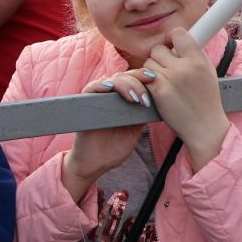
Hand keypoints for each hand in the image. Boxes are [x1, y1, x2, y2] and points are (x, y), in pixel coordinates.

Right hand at [61, 73, 149, 202]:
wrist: (95, 164)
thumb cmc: (113, 149)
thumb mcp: (134, 130)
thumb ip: (141, 115)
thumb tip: (157, 100)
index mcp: (121, 101)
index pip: (132, 80)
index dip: (143, 77)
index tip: (155, 79)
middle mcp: (108, 96)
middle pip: (123, 76)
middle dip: (137, 81)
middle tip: (145, 98)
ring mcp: (96, 99)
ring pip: (110, 80)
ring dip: (124, 84)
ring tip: (134, 98)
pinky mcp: (83, 104)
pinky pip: (90, 88)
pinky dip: (100, 85)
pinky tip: (110, 88)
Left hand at [142, 28, 229, 170]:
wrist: (204, 127)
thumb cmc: (206, 99)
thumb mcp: (208, 72)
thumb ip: (195, 53)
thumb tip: (179, 37)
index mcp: (198, 61)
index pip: (178, 34)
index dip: (172, 39)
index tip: (172, 45)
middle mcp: (184, 68)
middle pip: (158, 49)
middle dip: (160, 57)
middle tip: (168, 69)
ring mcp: (170, 79)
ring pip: (148, 62)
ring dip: (152, 70)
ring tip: (165, 81)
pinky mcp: (158, 91)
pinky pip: (143, 77)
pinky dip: (148, 82)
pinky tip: (158, 89)